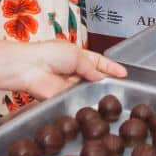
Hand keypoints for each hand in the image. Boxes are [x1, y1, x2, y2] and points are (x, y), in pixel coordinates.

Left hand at [0, 39, 126, 100]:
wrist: (31, 68)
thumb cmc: (50, 54)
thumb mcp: (76, 55)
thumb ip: (91, 67)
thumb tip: (101, 77)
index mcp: (77, 55)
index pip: (99, 62)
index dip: (111, 67)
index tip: (124, 74)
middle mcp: (74, 70)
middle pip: (95, 77)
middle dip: (106, 80)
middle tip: (121, 86)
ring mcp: (69, 85)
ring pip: (88, 89)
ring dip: (96, 90)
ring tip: (111, 93)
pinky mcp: (64, 97)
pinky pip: (79, 99)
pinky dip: (86, 99)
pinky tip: (95, 101)